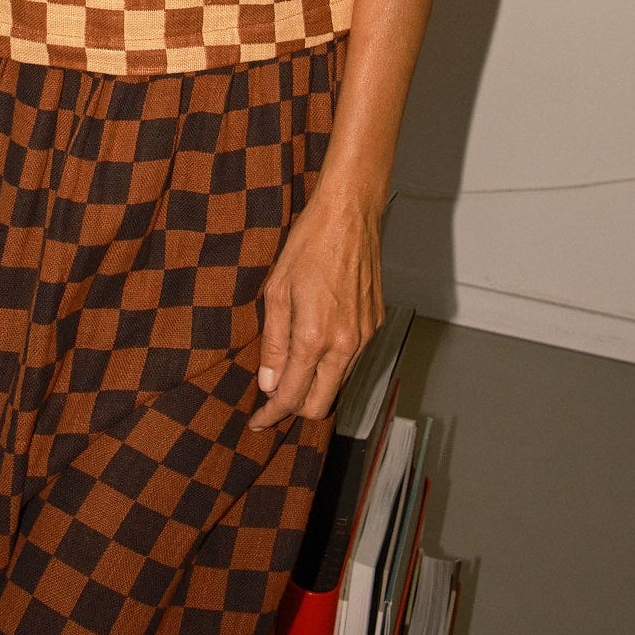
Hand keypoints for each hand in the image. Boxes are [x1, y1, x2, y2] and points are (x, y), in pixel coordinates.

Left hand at [248, 185, 384, 430]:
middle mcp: (347, 344)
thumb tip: (268, 382)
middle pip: (322, 403)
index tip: (258, 421)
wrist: (350, 213)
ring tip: (291, 366)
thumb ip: (273, 342)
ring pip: (339, 381)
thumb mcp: (276, 291)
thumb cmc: (309, 244)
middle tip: (272, 400)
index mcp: (316, 337)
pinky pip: (352, 357)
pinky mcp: (376, 322)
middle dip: (296, 407)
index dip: (272, 414)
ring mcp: (366, 334)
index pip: (293, 397)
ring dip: (316, 383)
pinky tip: (317, 340)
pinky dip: (333, 360)